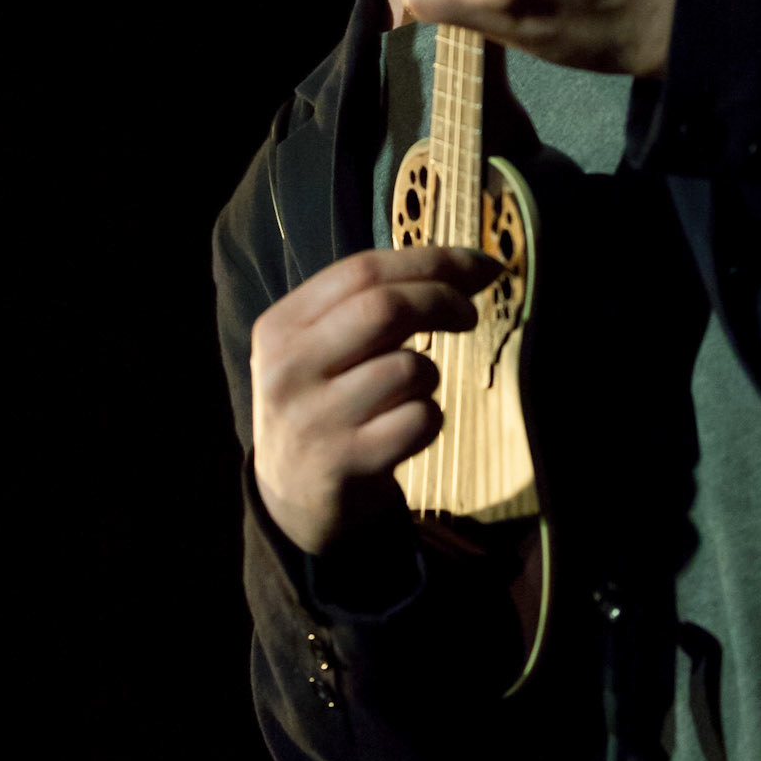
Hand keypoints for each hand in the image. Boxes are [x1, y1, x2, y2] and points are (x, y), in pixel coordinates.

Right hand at [251, 244, 496, 554]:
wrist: (290, 498)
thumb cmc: (326, 403)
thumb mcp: (321, 347)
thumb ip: (373, 303)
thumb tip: (473, 265)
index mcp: (280, 326)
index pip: (361, 270)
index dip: (430, 261)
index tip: (479, 265)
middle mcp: (288, 369)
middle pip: (385, 308)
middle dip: (442, 301)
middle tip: (468, 315)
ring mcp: (313, 419)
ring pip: (408, 367)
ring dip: (429, 374)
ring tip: (410, 390)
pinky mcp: (344, 464)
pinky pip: (419, 420)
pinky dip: (429, 418)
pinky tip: (406, 428)